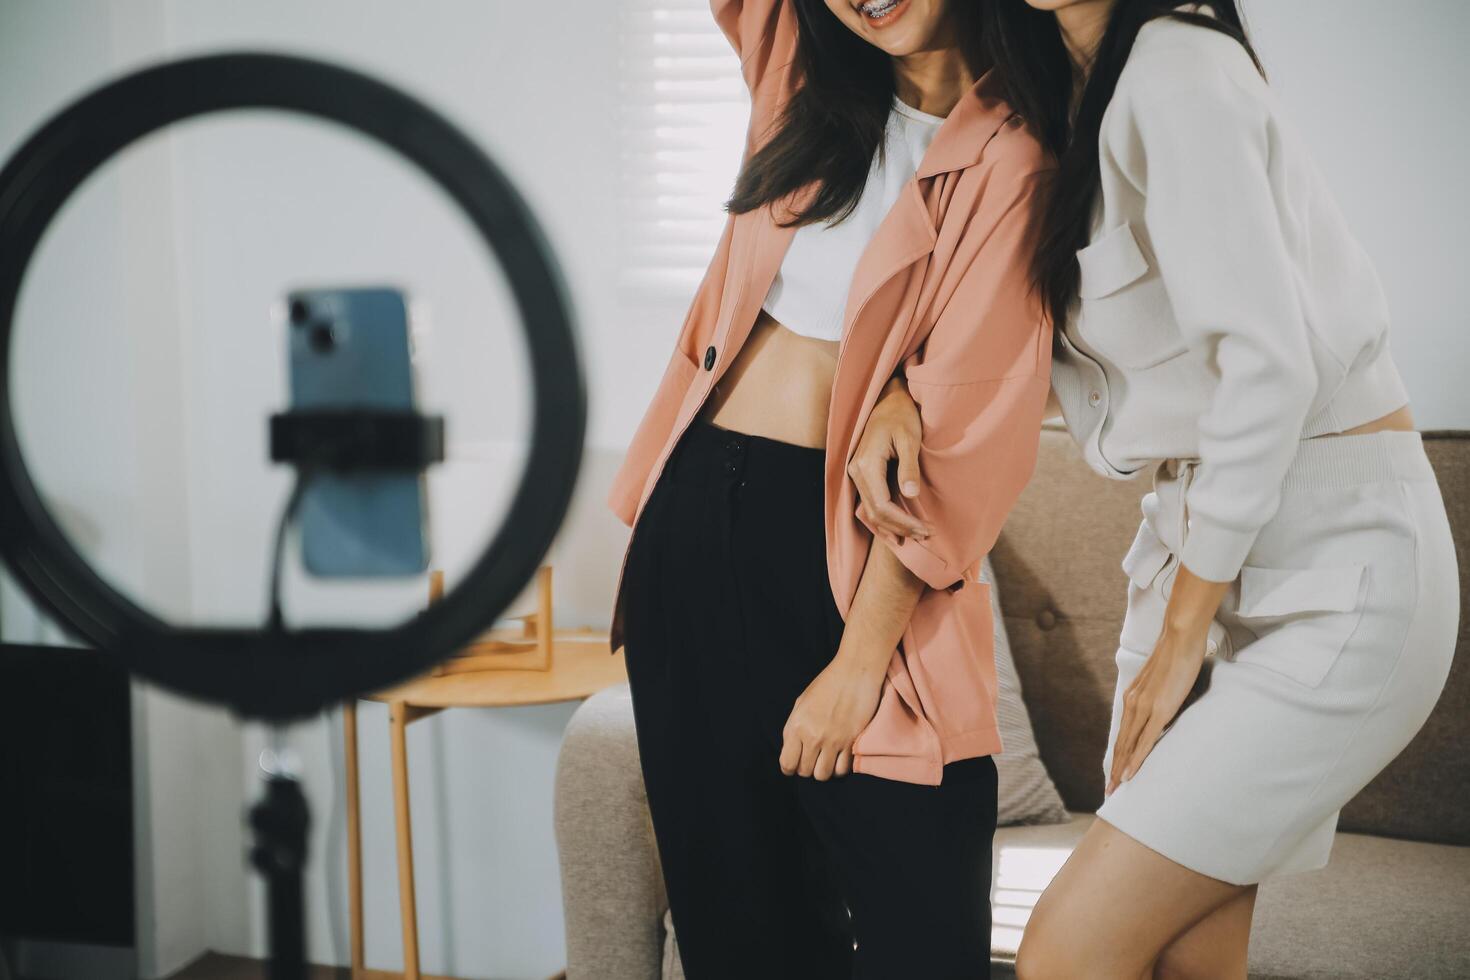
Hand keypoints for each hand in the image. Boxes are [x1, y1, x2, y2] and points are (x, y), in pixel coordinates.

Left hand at [780, 655, 885, 779]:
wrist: (855, 672)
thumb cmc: (827, 684)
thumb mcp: (801, 703)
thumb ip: (794, 728)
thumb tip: (791, 750)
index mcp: (797, 726)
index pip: (787, 763)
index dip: (789, 768)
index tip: (793, 765)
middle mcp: (814, 736)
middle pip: (805, 772)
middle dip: (806, 768)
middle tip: (811, 758)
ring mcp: (834, 741)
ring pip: (824, 775)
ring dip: (823, 769)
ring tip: (825, 759)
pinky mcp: (852, 742)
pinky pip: (843, 769)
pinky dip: (839, 767)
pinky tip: (839, 756)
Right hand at [848, 375, 932, 540]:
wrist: (888, 399)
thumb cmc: (902, 415)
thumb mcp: (910, 439)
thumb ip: (909, 467)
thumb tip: (910, 494)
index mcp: (866, 464)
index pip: (882, 505)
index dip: (903, 521)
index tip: (924, 528)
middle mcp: (856, 472)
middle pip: (875, 512)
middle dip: (900, 527)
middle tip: (925, 535)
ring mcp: (856, 474)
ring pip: (870, 511)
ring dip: (892, 526)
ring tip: (915, 535)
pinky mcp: (862, 474)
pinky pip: (869, 503)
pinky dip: (882, 519)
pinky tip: (896, 531)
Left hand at [1106, 624, 1207, 796]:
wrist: (1179, 638)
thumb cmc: (1176, 657)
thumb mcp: (1162, 681)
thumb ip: (1159, 696)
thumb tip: (1165, 709)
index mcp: (1133, 697)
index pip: (1123, 732)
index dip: (1118, 754)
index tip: (1114, 773)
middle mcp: (1133, 703)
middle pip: (1121, 743)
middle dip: (1115, 768)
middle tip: (1110, 791)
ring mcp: (1144, 707)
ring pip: (1128, 746)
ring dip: (1121, 769)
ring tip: (1116, 788)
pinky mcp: (1159, 710)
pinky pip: (1145, 740)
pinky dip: (1136, 759)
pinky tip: (1130, 774)